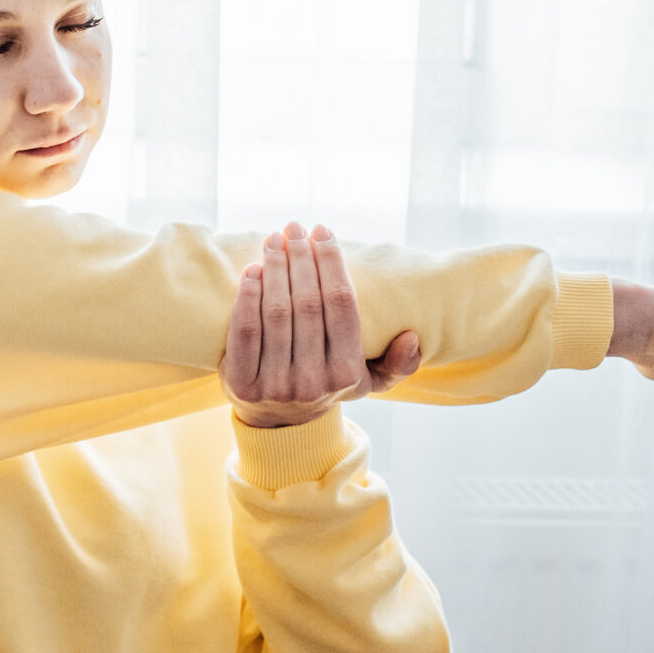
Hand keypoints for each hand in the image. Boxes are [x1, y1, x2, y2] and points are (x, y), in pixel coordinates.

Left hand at [222, 222, 422, 428]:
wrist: (279, 424)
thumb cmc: (326, 385)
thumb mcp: (367, 382)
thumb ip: (396, 364)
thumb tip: (412, 337)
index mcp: (347, 374)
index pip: (341, 306)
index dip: (331, 263)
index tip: (322, 232)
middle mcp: (313, 381)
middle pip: (307, 304)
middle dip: (301, 258)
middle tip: (294, 228)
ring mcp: (275, 385)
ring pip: (277, 314)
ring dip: (275, 269)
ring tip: (273, 240)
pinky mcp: (242, 384)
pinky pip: (245, 332)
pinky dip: (248, 297)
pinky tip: (252, 270)